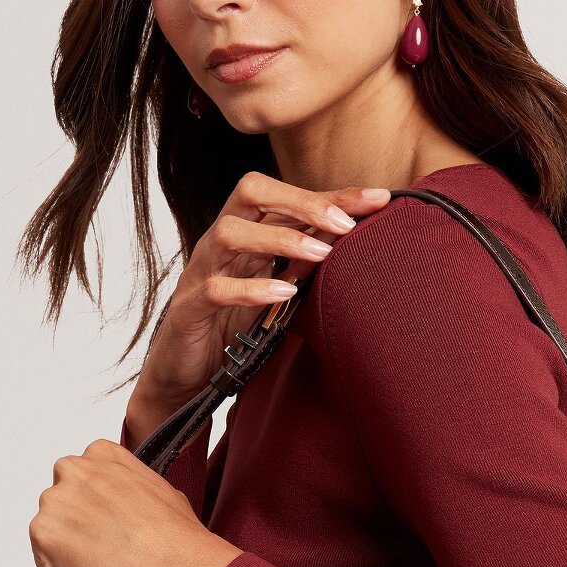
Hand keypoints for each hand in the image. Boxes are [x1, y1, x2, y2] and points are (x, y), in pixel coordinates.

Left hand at [28, 438, 242, 566]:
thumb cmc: (177, 538)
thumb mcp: (163, 491)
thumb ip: (131, 488)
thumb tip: (128, 505)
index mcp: (105, 456)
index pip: (81, 469)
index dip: (90, 497)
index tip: (101, 514)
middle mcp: (77, 472)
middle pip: (60, 498)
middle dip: (74, 520)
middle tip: (100, 543)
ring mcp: (57, 502)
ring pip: (49, 527)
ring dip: (67, 546)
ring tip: (100, 565)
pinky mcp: (45, 534)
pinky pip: (43, 559)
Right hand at [133, 171, 391, 415]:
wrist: (187, 373)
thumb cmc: (234, 327)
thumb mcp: (279, 289)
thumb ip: (307, 263)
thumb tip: (353, 239)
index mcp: (247, 232)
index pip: (287, 196)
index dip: (333, 194)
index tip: (379, 199)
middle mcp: (223, 243)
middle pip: (251, 192)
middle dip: (302, 200)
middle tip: (345, 222)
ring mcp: (203, 271)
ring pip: (229, 233)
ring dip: (280, 238)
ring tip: (321, 253)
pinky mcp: (190, 308)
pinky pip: (216, 289)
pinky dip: (252, 289)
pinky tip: (284, 292)